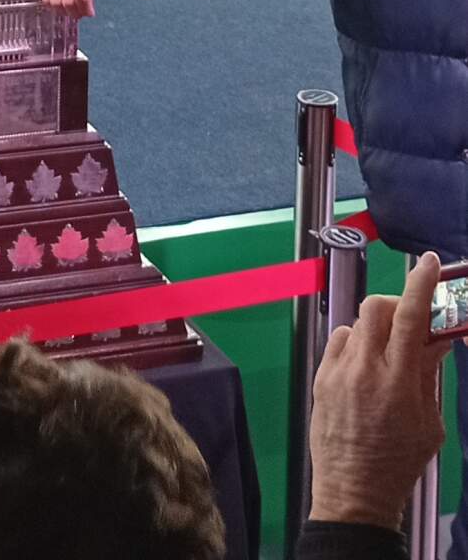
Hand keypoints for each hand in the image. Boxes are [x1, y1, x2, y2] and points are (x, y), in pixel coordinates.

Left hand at [308, 251, 450, 529]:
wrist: (354, 492)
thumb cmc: (398, 463)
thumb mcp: (429, 422)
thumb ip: (429, 373)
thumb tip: (436, 336)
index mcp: (399, 382)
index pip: (411, 317)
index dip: (421, 284)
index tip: (430, 263)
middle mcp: (365, 370)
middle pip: (376, 307)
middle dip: (395, 306)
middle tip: (409, 323)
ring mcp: (338, 372)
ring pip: (355, 323)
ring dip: (374, 330)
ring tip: (387, 358)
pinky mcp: (320, 377)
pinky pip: (338, 342)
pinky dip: (354, 346)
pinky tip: (365, 370)